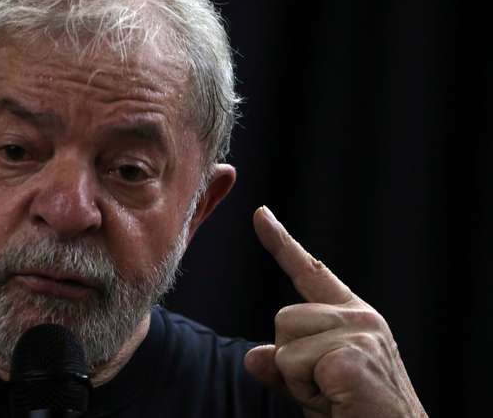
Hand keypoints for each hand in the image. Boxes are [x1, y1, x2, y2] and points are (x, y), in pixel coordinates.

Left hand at [243, 206, 427, 417]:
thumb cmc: (357, 414)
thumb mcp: (314, 387)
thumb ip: (285, 367)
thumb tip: (252, 357)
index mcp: (353, 318)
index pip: (311, 273)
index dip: (281, 243)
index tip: (260, 214)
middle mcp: (360, 317)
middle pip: (283, 318)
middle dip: (291, 361)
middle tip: (327, 389)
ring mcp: (360, 333)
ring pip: (284, 342)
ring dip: (297, 378)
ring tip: (334, 395)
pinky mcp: (351, 355)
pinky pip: (291, 364)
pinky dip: (304, 391)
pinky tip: (338, 400)